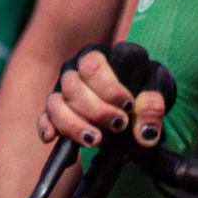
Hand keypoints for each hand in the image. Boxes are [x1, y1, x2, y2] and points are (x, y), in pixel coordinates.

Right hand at [42, 45, 169, 155]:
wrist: (136, 104)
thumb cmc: (143, 89)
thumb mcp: (154, 92)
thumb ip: (151, 108)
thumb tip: (145, 134)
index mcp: (98, 57)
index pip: (93, 66)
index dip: (109, 88)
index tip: (128, 105)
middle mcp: (75, 71)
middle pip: (73, 87)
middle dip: (96, 110)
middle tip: (119, 125)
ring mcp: (63, 91)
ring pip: (56, 104)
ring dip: (73, 124)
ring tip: (94, 140)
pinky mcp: (56, 112)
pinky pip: (44, 117)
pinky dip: (46, 127)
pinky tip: (52, 138)